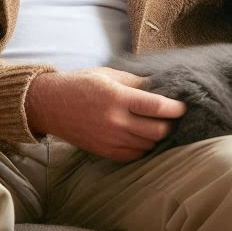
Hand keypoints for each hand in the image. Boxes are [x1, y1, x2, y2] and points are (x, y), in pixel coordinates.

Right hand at [24, 67, 186, 161]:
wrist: (48, 105)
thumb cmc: (81, 84)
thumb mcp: (111, 75)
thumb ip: (138, 82)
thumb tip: (163, 87)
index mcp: (118, 98)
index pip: (157, 107)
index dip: (176, 108)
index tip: (183, 106)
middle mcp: (115, 121)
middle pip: (157, 131)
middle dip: (170, 124)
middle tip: (172, 116)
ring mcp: (109, 139)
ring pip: (148, 145)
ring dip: (158, 136)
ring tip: (158, 125)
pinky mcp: (103, 151)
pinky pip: (133, 155)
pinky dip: (143, 147)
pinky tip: (143, 137)